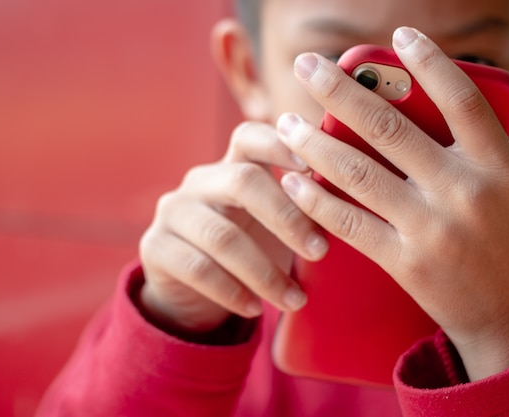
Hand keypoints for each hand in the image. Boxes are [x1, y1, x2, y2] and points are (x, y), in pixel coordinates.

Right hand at [138, 122, 326, 333]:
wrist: (194, 289)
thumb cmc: (250, 247)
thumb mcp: (273, 225)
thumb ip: (301, 208)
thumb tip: (353, 205)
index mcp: (232, 166)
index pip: (250, 136)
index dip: (281, 145)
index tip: (315, 167)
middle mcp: (200, 181)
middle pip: (242, 183)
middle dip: (287, 219)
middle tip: (320, 252)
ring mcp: (173, 212)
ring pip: (222, 237)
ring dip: (264, 272)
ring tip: (295, 301)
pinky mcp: (155, 248)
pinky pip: (198, 269)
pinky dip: (233, 291)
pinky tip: (255, 308)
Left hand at [277, 27, 508, 379]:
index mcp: (499, 167)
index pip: (461, 100)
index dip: (429, 62)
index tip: (397, 35)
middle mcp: (463, 193)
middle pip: (390, 129)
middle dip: (340, 91)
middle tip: (306, 65)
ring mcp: (430, 230)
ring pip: (360, 174)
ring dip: (315, 144)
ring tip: (284, 121)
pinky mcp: (403, 263)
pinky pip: (351, 224)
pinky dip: (316, 201)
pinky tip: (291, 179)